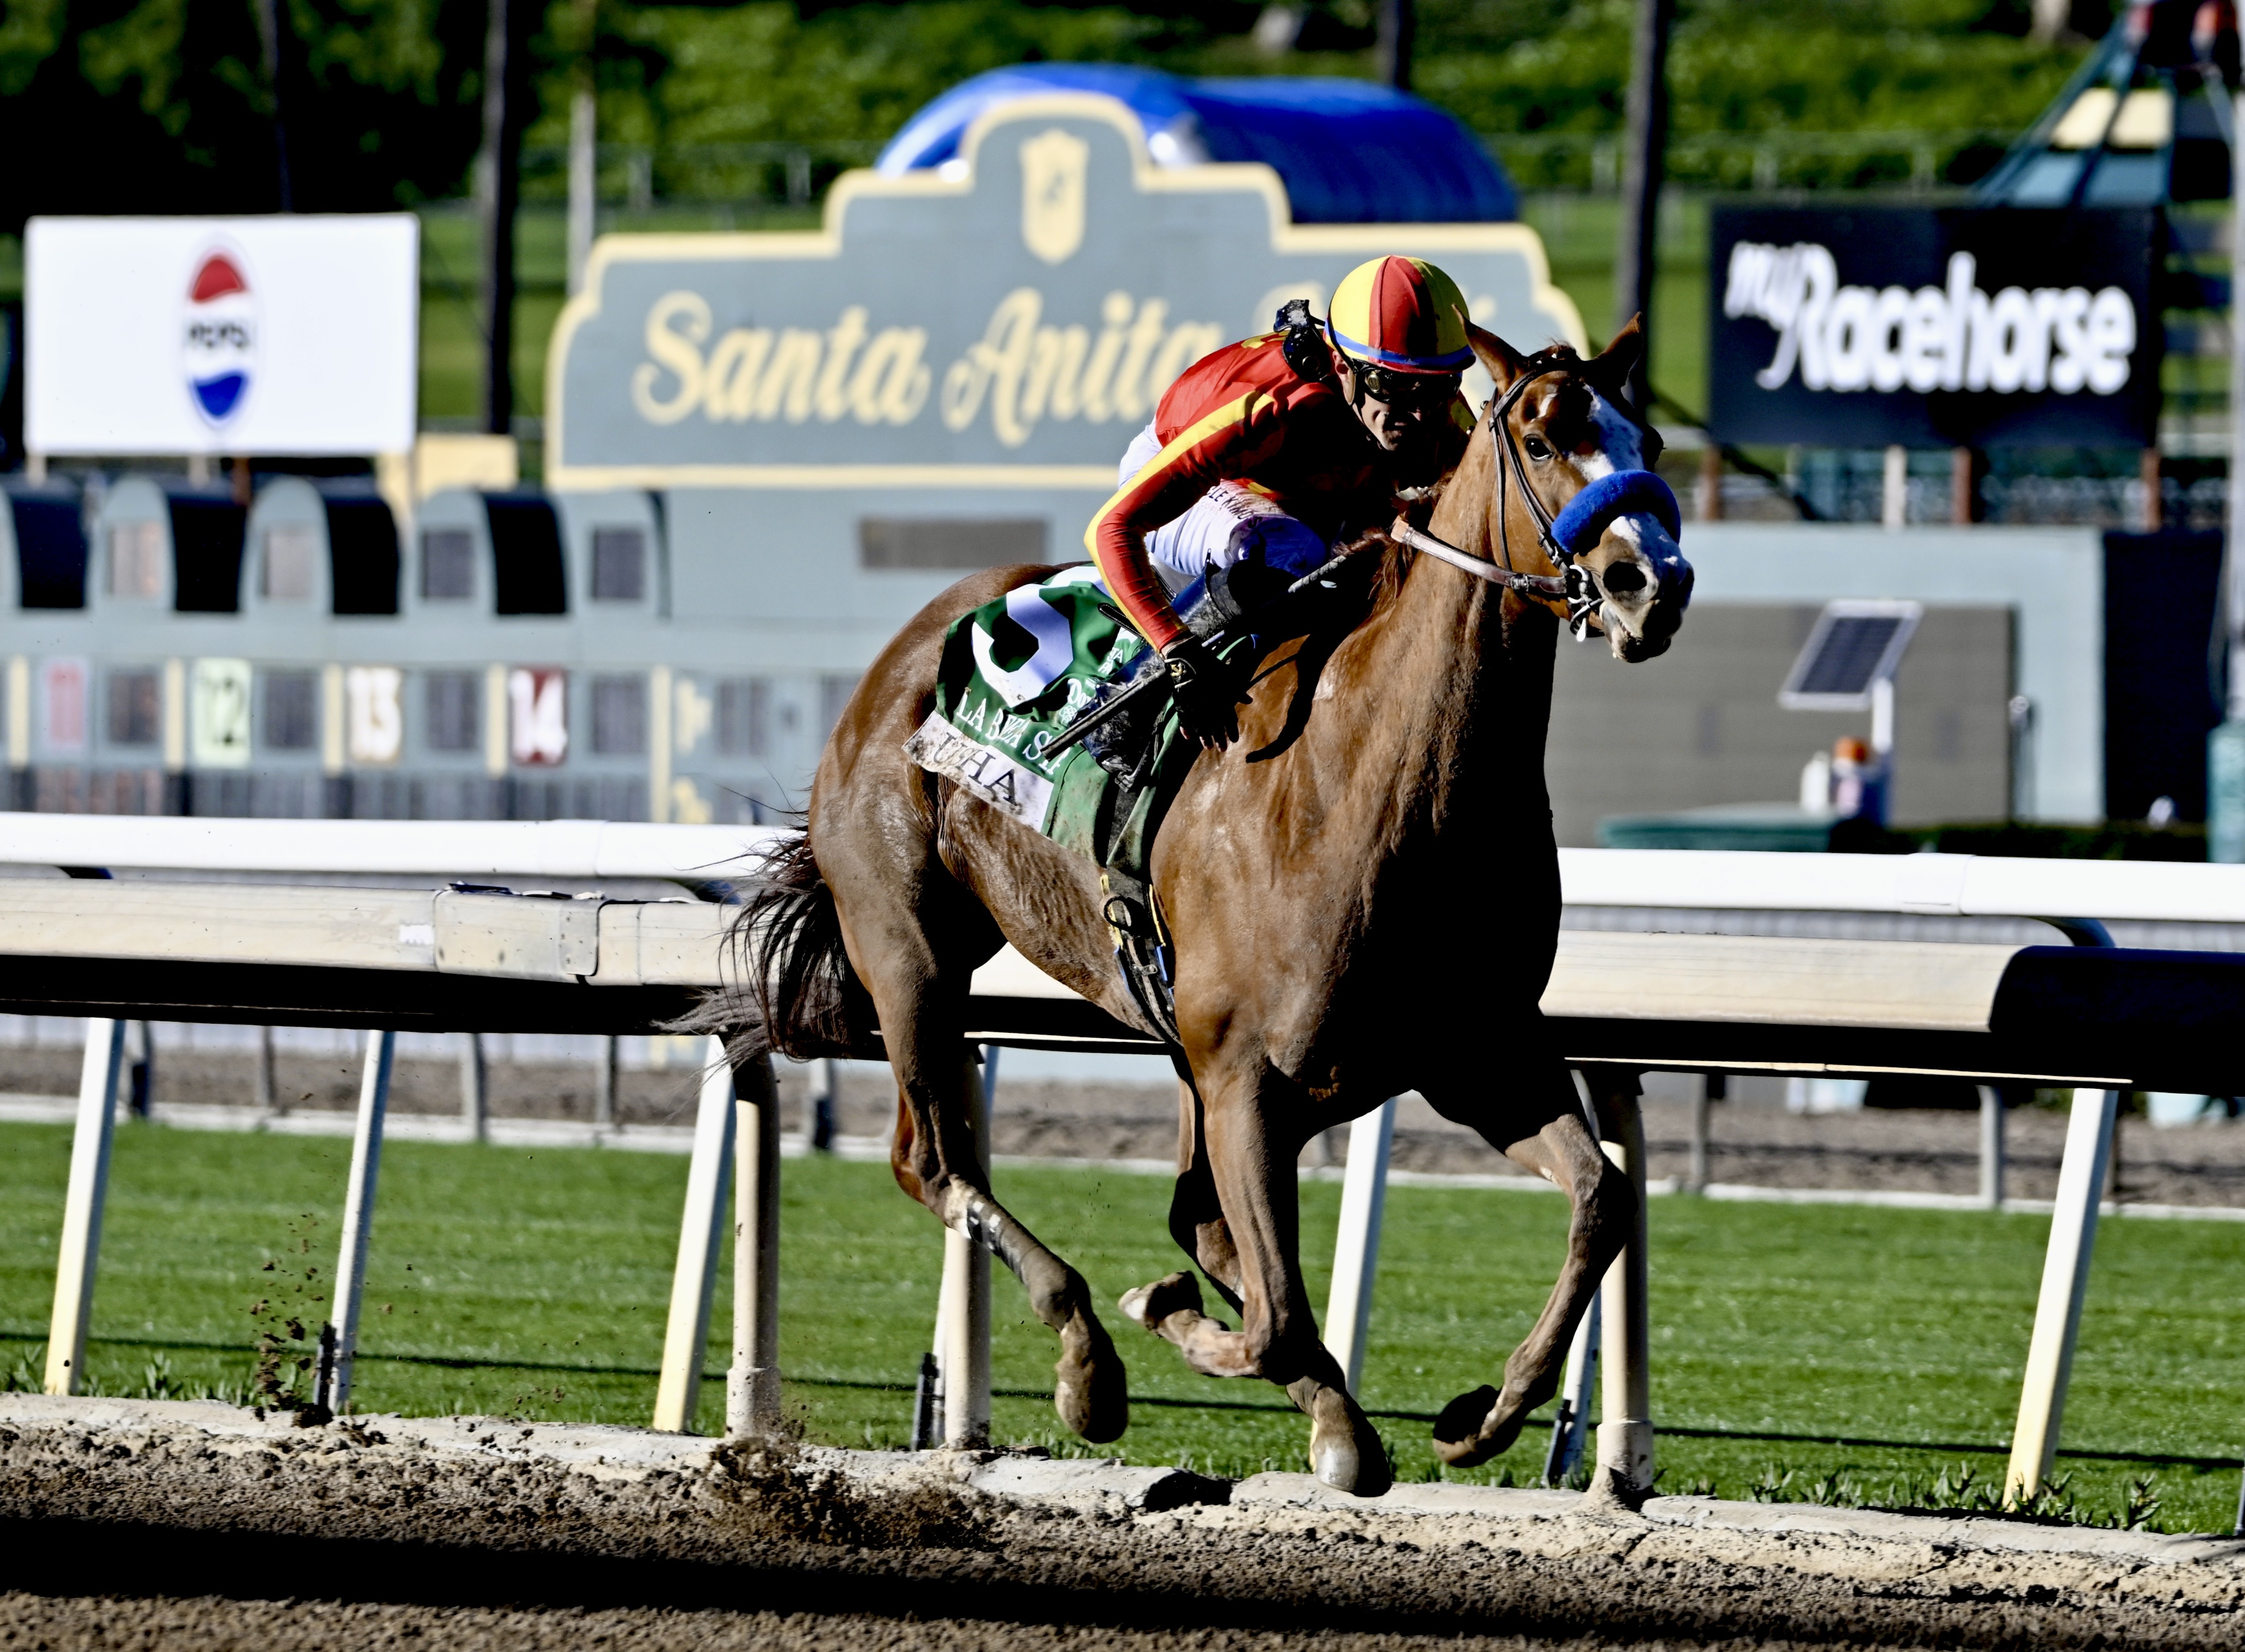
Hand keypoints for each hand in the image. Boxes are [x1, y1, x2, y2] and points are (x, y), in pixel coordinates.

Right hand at [1163, 636, 1241, 750]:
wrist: (1189, 659)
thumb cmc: (1211, 667)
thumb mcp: (1228, 678)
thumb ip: (1238, 692)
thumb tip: (1249, 701)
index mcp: (1221, 698)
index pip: (1229, 719)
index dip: (1232, 731)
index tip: (1235, 740)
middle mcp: (1209, 704)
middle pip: (1216, 726)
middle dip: (1220, 738)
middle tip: (1223, 749)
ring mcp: (1195, 705)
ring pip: (1201, 726)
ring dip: (1205, 738)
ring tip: (1208, 747)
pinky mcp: (1182, 703)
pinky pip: (1184, 719)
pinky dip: (1186, 729)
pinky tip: (1189, 738)